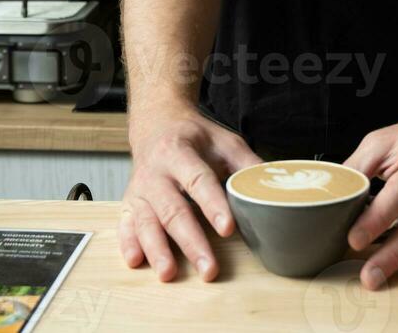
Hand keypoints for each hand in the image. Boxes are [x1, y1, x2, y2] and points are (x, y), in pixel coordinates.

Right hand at [119, 105, 261, 281]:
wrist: (157, 123)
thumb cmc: (195, 137)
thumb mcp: (224, 141)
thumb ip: (246, 164)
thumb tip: (272, 188)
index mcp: (180, 151)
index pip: (198, 180)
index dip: (213, 205)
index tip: (228, 228)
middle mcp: (155, 171)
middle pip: (173, 209)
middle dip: (191, 241)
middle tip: (208, 268)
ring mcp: (139, 188)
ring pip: (146, 221)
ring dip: (157, 249)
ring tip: (169, 273)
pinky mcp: (128, 202)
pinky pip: (124, 225)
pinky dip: (128, 243)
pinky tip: (135, 262)